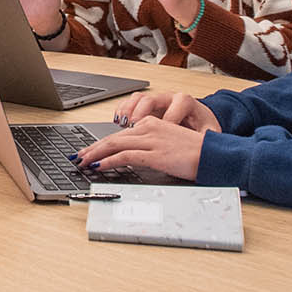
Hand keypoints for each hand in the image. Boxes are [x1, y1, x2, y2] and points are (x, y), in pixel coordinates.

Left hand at [76, 117, 208, 181]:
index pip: (120, 134)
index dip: (101, 143)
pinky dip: (109, 161)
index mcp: (152, 124)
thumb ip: (150, 147)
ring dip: (95, 154)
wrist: (213, 154)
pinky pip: (125, 156)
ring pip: (114, 144)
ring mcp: (150, 140)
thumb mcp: (169, 145)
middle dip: (92, 148)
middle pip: (113, 137)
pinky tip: (99, 166)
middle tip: (78, 156)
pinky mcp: (154, 154)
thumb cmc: (195, 153)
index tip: (89, 151)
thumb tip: (130, 158)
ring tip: (82, 162)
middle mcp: (148, 128)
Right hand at [112, 90, 221, 132]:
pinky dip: (123, 111)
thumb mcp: (209, 133)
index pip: (175, 107)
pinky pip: (130, 103)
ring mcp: (155, 100)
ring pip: (137, 99)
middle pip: (150, 100)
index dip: (168, 119)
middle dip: (139, 113)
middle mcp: (168, 97)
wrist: (201, 119)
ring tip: (121, 123)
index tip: (163, 132)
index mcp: (186, 102)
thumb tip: (209, 146)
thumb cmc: (204, 126)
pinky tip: (117, 121)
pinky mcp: (146, 106)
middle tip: (134, 125)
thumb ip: (206, 137)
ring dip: (127, 110)